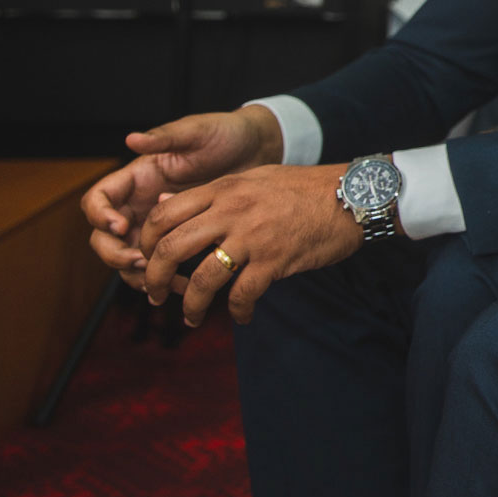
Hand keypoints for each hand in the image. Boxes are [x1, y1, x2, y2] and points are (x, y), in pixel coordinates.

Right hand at [81, 105, 284, 280]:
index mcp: (137, 177)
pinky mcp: (180, 240)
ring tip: (162, 280)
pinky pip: (159, 267)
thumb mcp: (197, 133)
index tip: (121, 226)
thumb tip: (131, 139)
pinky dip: (163, 279)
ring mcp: (157, 225)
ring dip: (136, 273)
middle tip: (141, 260)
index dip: (100, 215)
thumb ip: (166, 138)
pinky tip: (184, 284)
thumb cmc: (225, 135)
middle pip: (103, 237)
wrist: (260, 151)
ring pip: (127, 258)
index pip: (98, 199)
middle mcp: (140, 204)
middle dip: (114, 253)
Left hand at [137, 163, 362, 324]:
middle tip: (156, 295)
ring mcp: (253, 236)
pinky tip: (242, 316)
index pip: (162, 214)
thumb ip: (212, 192)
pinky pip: (243, 295)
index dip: (146, 242)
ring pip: (202, 279)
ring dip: (191, 305)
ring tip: (192, 318)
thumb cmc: (303, 188)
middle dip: (155, 279)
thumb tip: (164, 201)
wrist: (352, 196)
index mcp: (223, 189)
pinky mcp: (275, 260)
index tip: (148, 260)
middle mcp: (231, 210)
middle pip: (170, 248)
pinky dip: (238, 312)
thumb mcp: (254, 178)